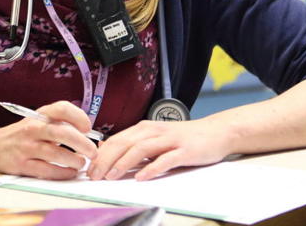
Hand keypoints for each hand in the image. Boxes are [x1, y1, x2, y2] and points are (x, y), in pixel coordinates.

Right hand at [0, 101, 97, 179]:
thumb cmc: (24, 135)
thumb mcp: (38, 122)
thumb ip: (60, 124)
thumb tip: (88, 134)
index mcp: (39, 115)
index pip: (62, 108)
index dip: (79, 117)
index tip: (88, 128)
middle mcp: (32, 128)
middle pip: (61, 133)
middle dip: (82, 143)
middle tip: (93, 152)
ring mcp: (26, 147)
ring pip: (56, 154)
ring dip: (74, 161)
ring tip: (80, 163)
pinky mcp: (22, 165)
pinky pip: (47, 171)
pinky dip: (63, 173)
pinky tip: (70, 172)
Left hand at [87, 117, 232, 180]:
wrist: (216, 132)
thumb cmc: (183, 138)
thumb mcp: (154, 137)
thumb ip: (133, 143)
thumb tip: (105, 149)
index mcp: (143, 128)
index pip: (116, 140)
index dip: (100, 154)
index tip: (89, 168)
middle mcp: (153, 131)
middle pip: (124, 143)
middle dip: (106, 160)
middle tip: (95, 175)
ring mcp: (169, 140)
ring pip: (140, 149)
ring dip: (123, 163)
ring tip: (111, 176)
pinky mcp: (184, 150)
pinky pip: (165, 159)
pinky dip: (152, 168)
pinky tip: (141, 177)